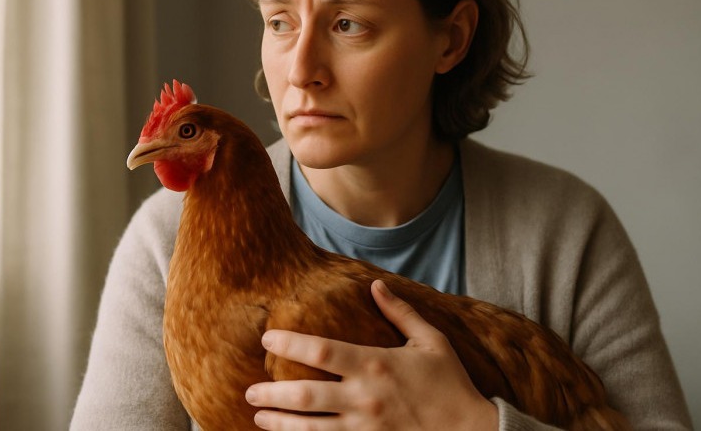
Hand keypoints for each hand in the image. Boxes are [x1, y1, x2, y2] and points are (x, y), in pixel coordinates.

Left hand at [245, 280, 498, 429]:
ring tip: (259, 416)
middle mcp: (364, 398)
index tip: (268, 338)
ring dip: (280, 423)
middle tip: (249, 391)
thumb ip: (400, 312)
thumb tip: (375, 285)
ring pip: (310, 428)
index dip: (290, 344)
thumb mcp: (431, 341)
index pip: (321, 352)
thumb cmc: (451, 383)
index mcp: (376, 365)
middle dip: (271, 394)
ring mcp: (364, 428)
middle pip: (305, 396)